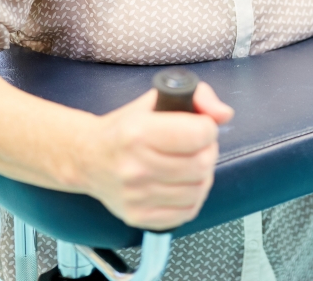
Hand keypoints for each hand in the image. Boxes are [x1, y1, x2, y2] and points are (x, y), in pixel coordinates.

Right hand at [79, 83, 232, 230]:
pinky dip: (192, 197)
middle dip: (207, 151)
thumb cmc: (126, 127)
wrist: (87, 158)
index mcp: (138, 133)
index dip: (207, 128)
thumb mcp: (157, 100)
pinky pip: (186, 212)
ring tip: (189, 164)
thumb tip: (224, 114)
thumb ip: (198, 96)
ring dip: (202, 175)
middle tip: (196, 146)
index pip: (199, 134)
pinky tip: (181, 184)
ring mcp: (136, 196)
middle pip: (202, 164)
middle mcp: (135, 167)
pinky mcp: (138, 216)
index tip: (199, 126)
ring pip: (199, 189)